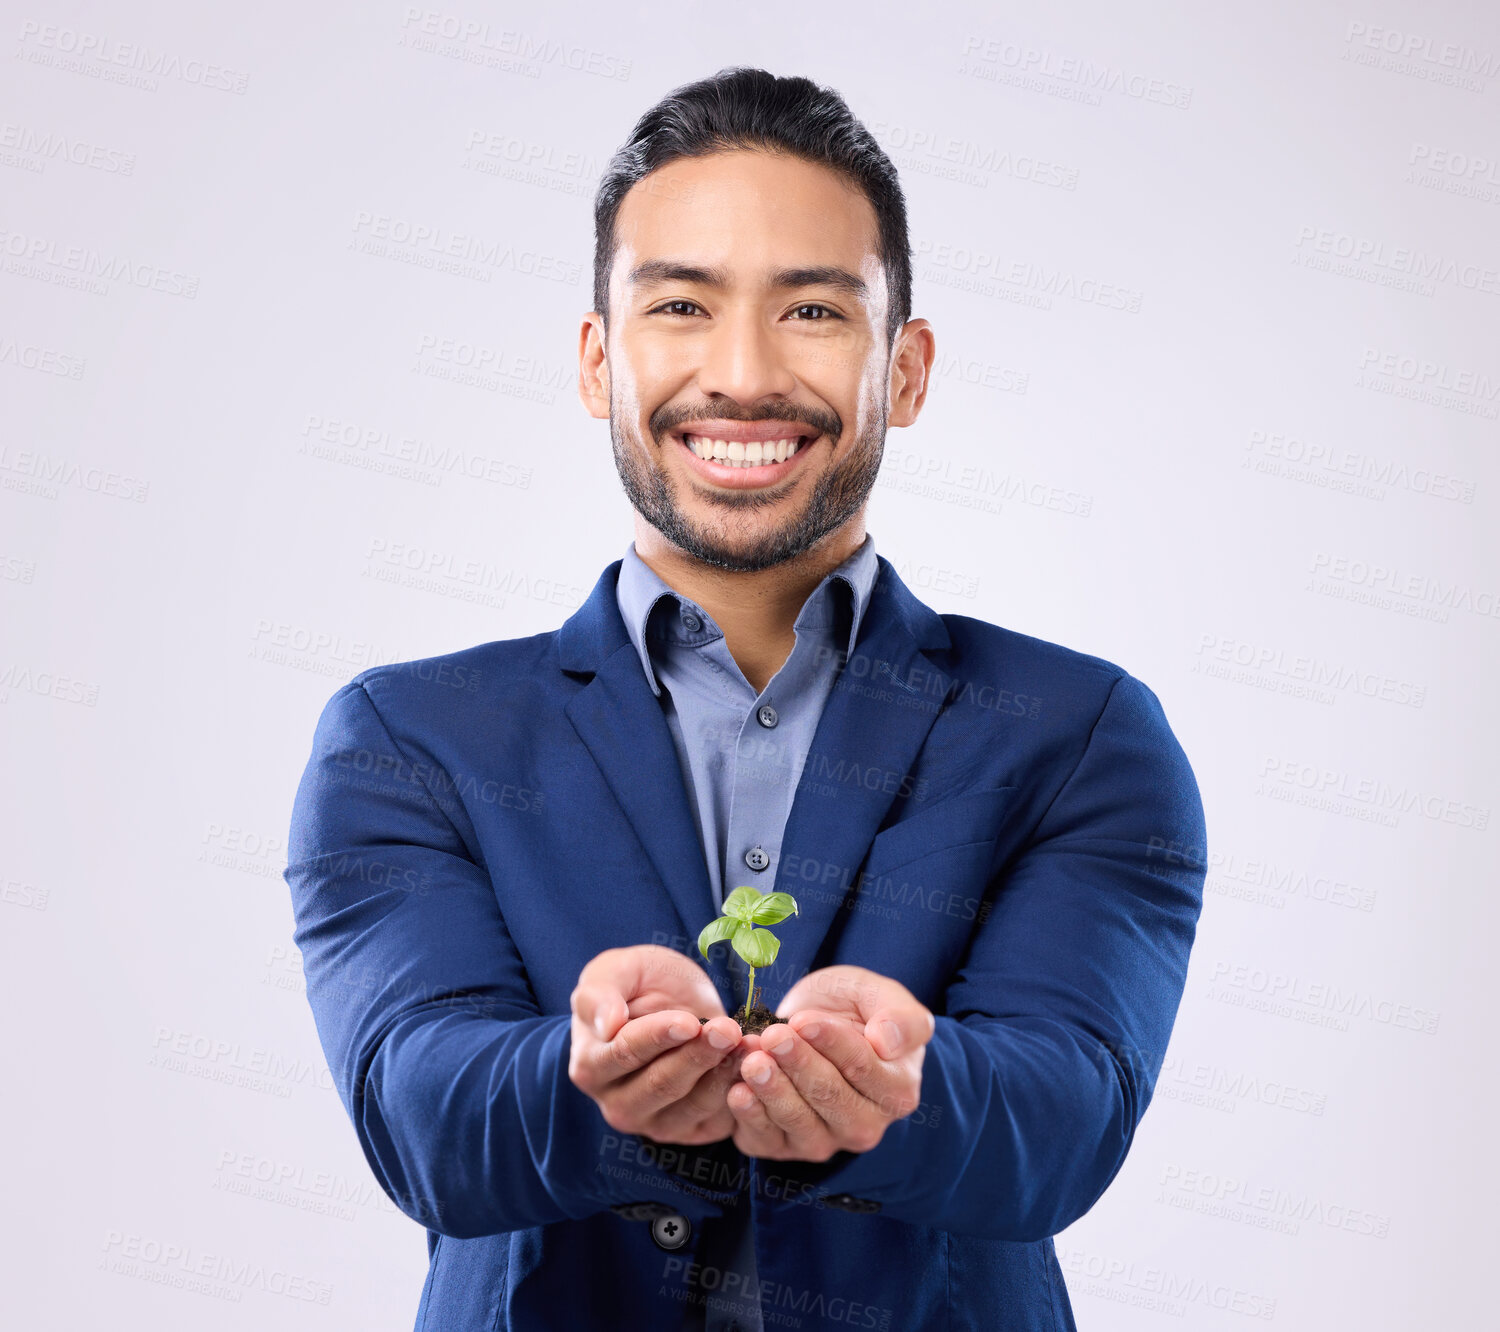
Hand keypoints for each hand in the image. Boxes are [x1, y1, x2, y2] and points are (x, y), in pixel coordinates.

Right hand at [568, 944, 747, 1145]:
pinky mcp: (692, 1131)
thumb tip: (607, 1024)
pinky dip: (740, 1092)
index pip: (624, 1054)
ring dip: (723, 1072)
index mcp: (591, 1065)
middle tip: (728, 1029)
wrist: (674, 1001)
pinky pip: (716, 1118)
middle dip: (697, 1055)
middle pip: (660, 1085)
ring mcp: (655, 1123)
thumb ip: (600, 993)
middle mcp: (617, 1104)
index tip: (689, 1022)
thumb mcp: (615, 971)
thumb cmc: (637, 984)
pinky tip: (754, 1062)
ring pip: (692, 1105)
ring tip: (747, 1041)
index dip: (659, 1037)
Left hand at [726, 965, 932, 1161]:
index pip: (864, 1069)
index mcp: (897, 1090)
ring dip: (773, 1091)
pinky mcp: (783, 1147)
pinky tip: (738, 1091)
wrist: (812, 1021)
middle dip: (799, 1066)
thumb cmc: (854, 1008)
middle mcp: (865, 1126)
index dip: (833, 1044)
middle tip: (773, 1037)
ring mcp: (825, 1141)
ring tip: (752, 1061)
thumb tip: (887, 1041)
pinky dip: (751, 1116)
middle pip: (831, 1098)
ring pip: (799, 1122)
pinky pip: (767, 1139)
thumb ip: (901, 1018)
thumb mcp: (881, 995)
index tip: (804, 1022)